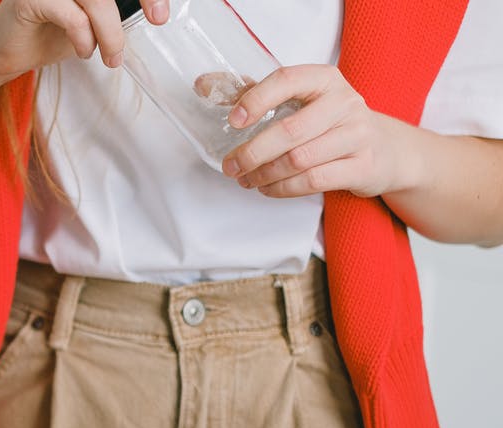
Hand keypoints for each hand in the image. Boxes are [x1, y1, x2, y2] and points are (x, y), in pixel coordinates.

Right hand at [0, 0, 167, 84]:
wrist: (1, 54)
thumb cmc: (44, 33)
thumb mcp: (92, 20)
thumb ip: (114, 9)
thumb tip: (154, 7)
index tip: (162, 10)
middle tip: (158, 18)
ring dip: (110, 30)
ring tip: (110, 55)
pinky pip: (72, 15)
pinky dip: (84, 36)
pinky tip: (83, 50)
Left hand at [220, 64, 418, 198]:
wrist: (385, 149)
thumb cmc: (328, 122)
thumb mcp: (299, 100)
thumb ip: (253, 93)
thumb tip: (203, 85)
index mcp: (325, 79)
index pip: (287, 80)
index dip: (257, 99)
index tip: (234, 120)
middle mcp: (345, 102)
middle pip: (290, 131)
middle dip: (253, 153)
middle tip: (231, 166)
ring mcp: (358, 134)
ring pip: (299, 160)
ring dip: (265, 174)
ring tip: (246, 180)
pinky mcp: (363, 166)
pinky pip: (314, 181)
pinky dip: (284, 188)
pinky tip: (268, 188)